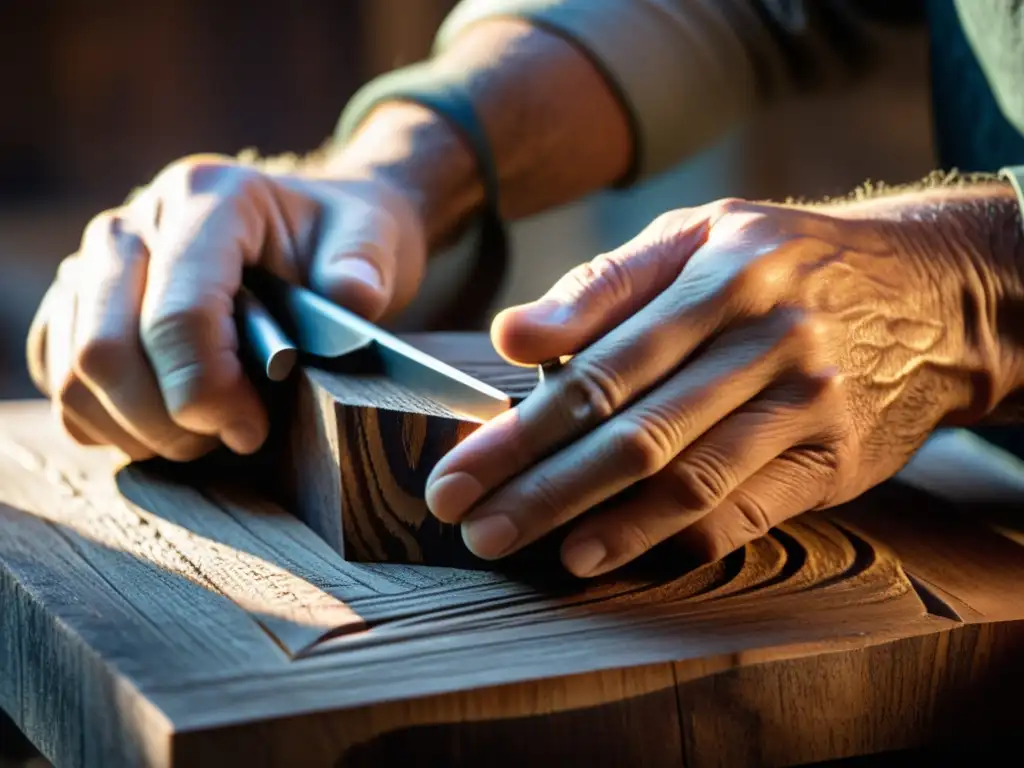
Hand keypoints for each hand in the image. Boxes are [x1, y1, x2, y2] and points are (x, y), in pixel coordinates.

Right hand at [26, 154, 425, 460]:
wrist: (308, 226)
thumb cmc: (338, 238)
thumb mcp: (372, 238)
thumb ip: (364, 266)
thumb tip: (354, 297)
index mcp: (206, 199)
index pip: (178, 315)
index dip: (209, 391)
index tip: (252, 428)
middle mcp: (134, 222)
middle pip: (106, 351)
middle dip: (168, 421)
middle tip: (230, 437)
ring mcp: (94, 261)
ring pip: (71, 372)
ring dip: (136, 428)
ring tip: (202, 433)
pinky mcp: (77, 300)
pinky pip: (58, 377)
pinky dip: (106, 419)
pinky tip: (166, 422)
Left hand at [424, 193, 1010, 576]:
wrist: (931, 292)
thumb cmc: (785, 261)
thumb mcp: (701, 237)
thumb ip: (605, 284)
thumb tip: (514, 336)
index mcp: (720, 274)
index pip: (600, 365)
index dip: (520, 428)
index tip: (458, 470)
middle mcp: (765, 338)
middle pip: (634, 430)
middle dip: (540, 486)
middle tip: (471, 525)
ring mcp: (805, 404)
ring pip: (687, 478)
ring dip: (600, 524)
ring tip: (529, 550)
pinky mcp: (833, 460)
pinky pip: (742, 510)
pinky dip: (673, 539)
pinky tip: (613, 554)